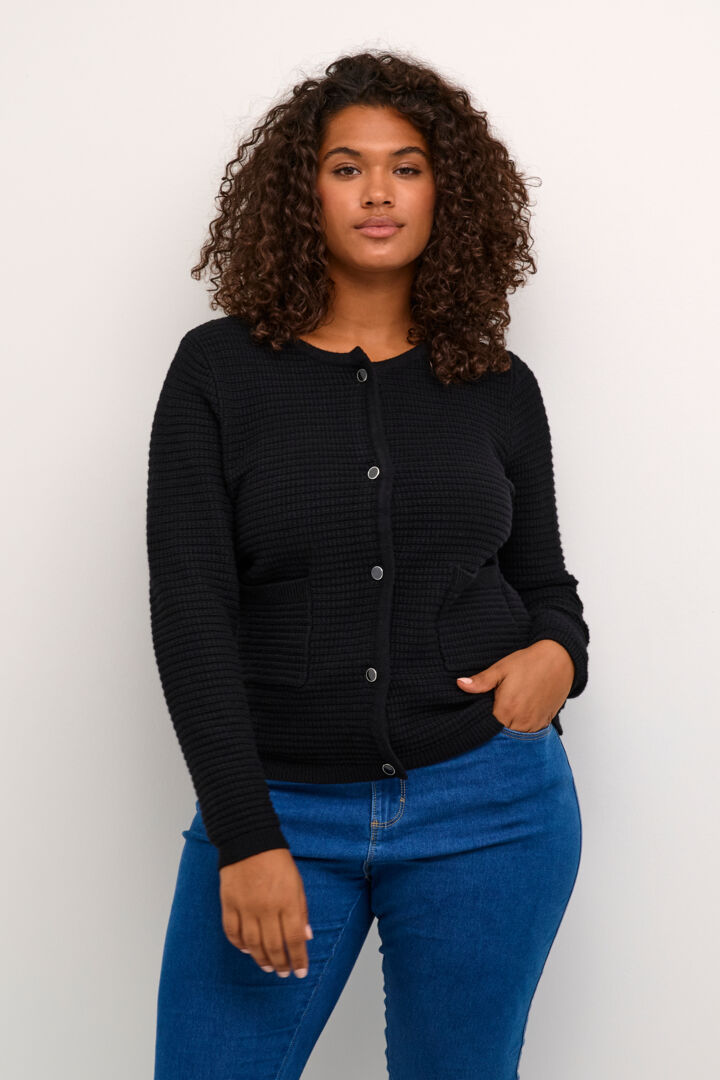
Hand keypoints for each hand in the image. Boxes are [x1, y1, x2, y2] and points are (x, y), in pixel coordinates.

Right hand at [219, 847, 312, 977]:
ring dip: (261, 959)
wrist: (249, 840)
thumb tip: (307, 936)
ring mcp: (246, 907)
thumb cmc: (277, 861)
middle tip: (284, 973)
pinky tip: (247, 950)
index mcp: (287, 901)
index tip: (301, 971)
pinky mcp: (229, 903)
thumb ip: (301, 910)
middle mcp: (267, 908)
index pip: (295, 939)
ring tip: (268, 966)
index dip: (299, 959)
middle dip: (281, 963)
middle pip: (274, 945)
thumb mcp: (297, 883)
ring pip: (253, 943)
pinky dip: (239, 944)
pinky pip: (232, 932)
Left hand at [456, 639, 573, 732]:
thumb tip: (460, 684)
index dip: (479, 728)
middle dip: (492, 734)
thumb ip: (481, 681)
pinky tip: (514, 724)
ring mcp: (534, 724)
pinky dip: (520, 733)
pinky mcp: (543, 723)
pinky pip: (528, 736)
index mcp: (507, 709)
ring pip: (515, 739)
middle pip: (501, 738)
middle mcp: (521, 721)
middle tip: (485, 725)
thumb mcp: (501, 668)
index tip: (473, 723)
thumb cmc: (529, 663)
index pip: (486, 730)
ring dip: (507, 735)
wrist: (559, 660)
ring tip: (500, 724)